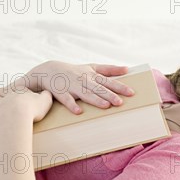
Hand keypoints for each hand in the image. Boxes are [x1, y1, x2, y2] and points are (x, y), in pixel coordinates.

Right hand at [0, 61, 134, 114]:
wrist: (49, 71)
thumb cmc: (74, 71)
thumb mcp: (92, 67)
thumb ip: (109, 69)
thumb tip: (127, 69)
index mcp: (92, 75)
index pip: (108, 81)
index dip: (119, 86)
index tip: (131, 92)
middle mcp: (84, 80)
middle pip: (98, 88)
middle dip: (109, 95)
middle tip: (120, 102)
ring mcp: (72, 86)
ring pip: (85, 94)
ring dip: (95, 100)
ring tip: (105, 106)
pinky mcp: (61, 92)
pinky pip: (67, 100)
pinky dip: (72, 105)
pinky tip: (79, 112)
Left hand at [0, 87, 52, 123]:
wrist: (19, 115)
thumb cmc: (34, 107)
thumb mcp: (46, 99)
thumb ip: (47, 94)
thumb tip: (49, 92)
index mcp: (21, 90)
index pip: (16, 88)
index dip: (15, 90)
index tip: (15, 92)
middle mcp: (8, 94)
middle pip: (2, 91)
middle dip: (1, 93)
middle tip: (1, 94)